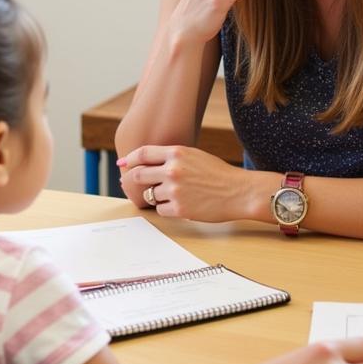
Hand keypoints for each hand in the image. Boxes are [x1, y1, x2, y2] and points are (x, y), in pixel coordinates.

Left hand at [118, 144, 245, 221]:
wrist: (239, 192)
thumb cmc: (218, 174)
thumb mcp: (194, 156)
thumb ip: (172, 158)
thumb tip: (147, 164)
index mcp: (176, 153)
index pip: (143, 153)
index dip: (130, 159)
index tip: (123, 164)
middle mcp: (172, 170)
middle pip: (139, 175)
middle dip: (134, 180)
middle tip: (134, 184)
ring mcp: (174, 190)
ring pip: (150, 195)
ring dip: (156, 196)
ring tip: (174, 195)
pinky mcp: (179, 209)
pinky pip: (160, 210)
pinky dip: (167, 209)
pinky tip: (182, 205)